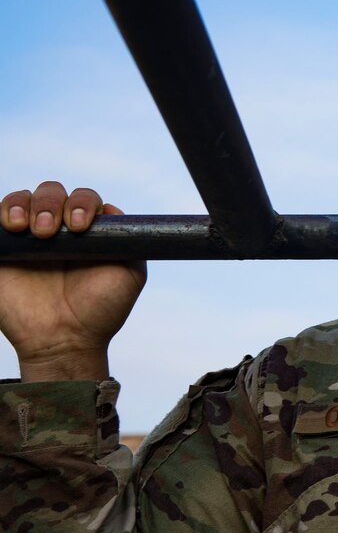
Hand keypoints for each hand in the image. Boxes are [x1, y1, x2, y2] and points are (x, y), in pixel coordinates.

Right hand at [0, 182, 145, 380]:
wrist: (65, 340)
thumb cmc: (100, 310)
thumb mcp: (130, 274)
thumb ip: (129, 241)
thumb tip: (111, 210)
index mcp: (87, 231)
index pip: (84, 199)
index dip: (82, 203)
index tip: (80, 226)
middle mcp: (56, 230)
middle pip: (50, 192)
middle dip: (50, 203)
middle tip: (49, 231)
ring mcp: (26, 239)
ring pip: (20, 199)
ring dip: (22, 204)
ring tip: (29, 230)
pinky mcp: (2, 250)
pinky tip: (9, 226)